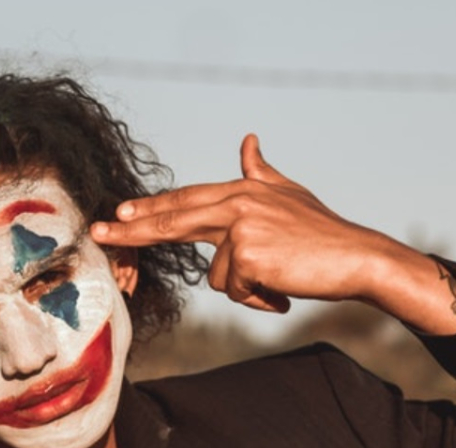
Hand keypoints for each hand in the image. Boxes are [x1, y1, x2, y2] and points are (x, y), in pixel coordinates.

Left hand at [91, 134, 418, 312]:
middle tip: (97, 231)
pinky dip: (260, 299)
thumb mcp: (288, 195)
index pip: (186, 200)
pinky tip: (284, 288)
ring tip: (279, 277)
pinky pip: (236, 291)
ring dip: (247, 287)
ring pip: (216, 275)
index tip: (118, 211)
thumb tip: (247, 140)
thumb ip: (261, 172)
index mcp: (242, 191)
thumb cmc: (322, 233)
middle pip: (174, 221)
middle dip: (133, 229)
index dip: (151, 207)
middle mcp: (237, 204)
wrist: (359, 257)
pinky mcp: (248, 256)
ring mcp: (241, 229)